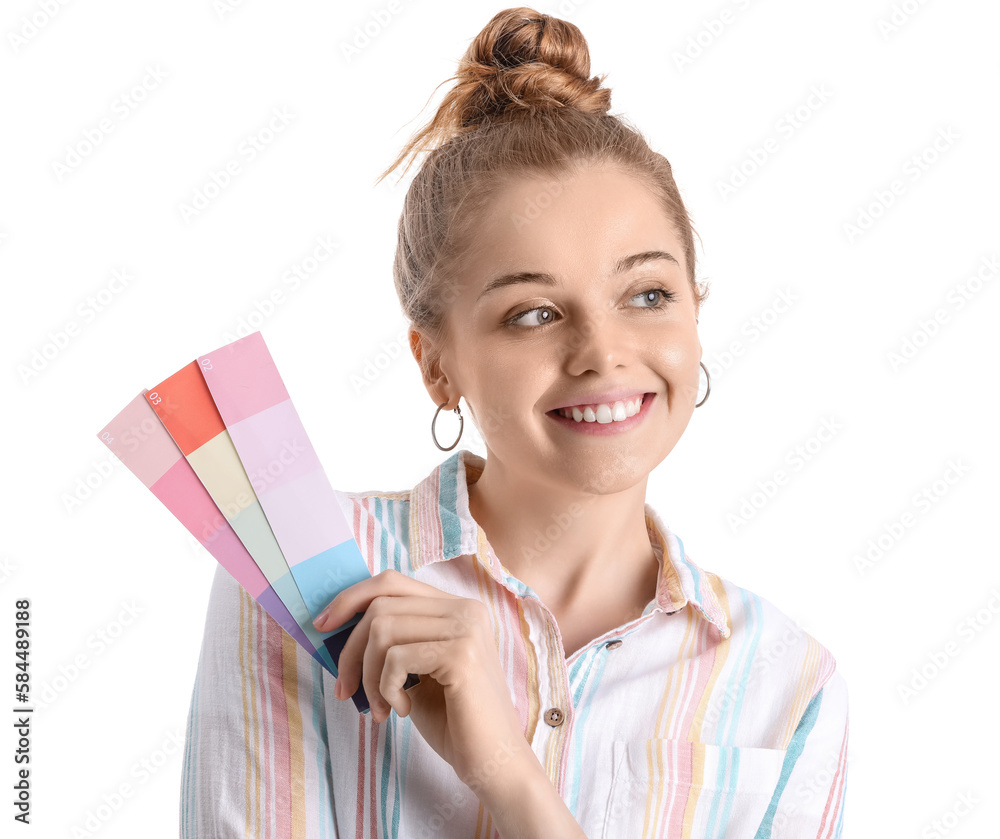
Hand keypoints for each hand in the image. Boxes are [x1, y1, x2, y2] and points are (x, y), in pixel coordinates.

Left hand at [312, 570, 530, 786]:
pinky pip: (397, 658)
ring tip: (380, 707)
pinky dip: (385, 688)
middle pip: (381, 605)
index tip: (323, 626)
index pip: (393, 582)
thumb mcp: (416, 671)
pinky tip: (402, 710)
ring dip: (369, 675)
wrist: (493, 762)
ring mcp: (466, 628)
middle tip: (345, 689)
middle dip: (351, 650)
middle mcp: (466, 609)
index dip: (351, 598)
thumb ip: (393, 642)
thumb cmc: (453, 721)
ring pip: (383, 629)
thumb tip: (336, 623)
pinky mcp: (462, 654)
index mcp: (456, 608)